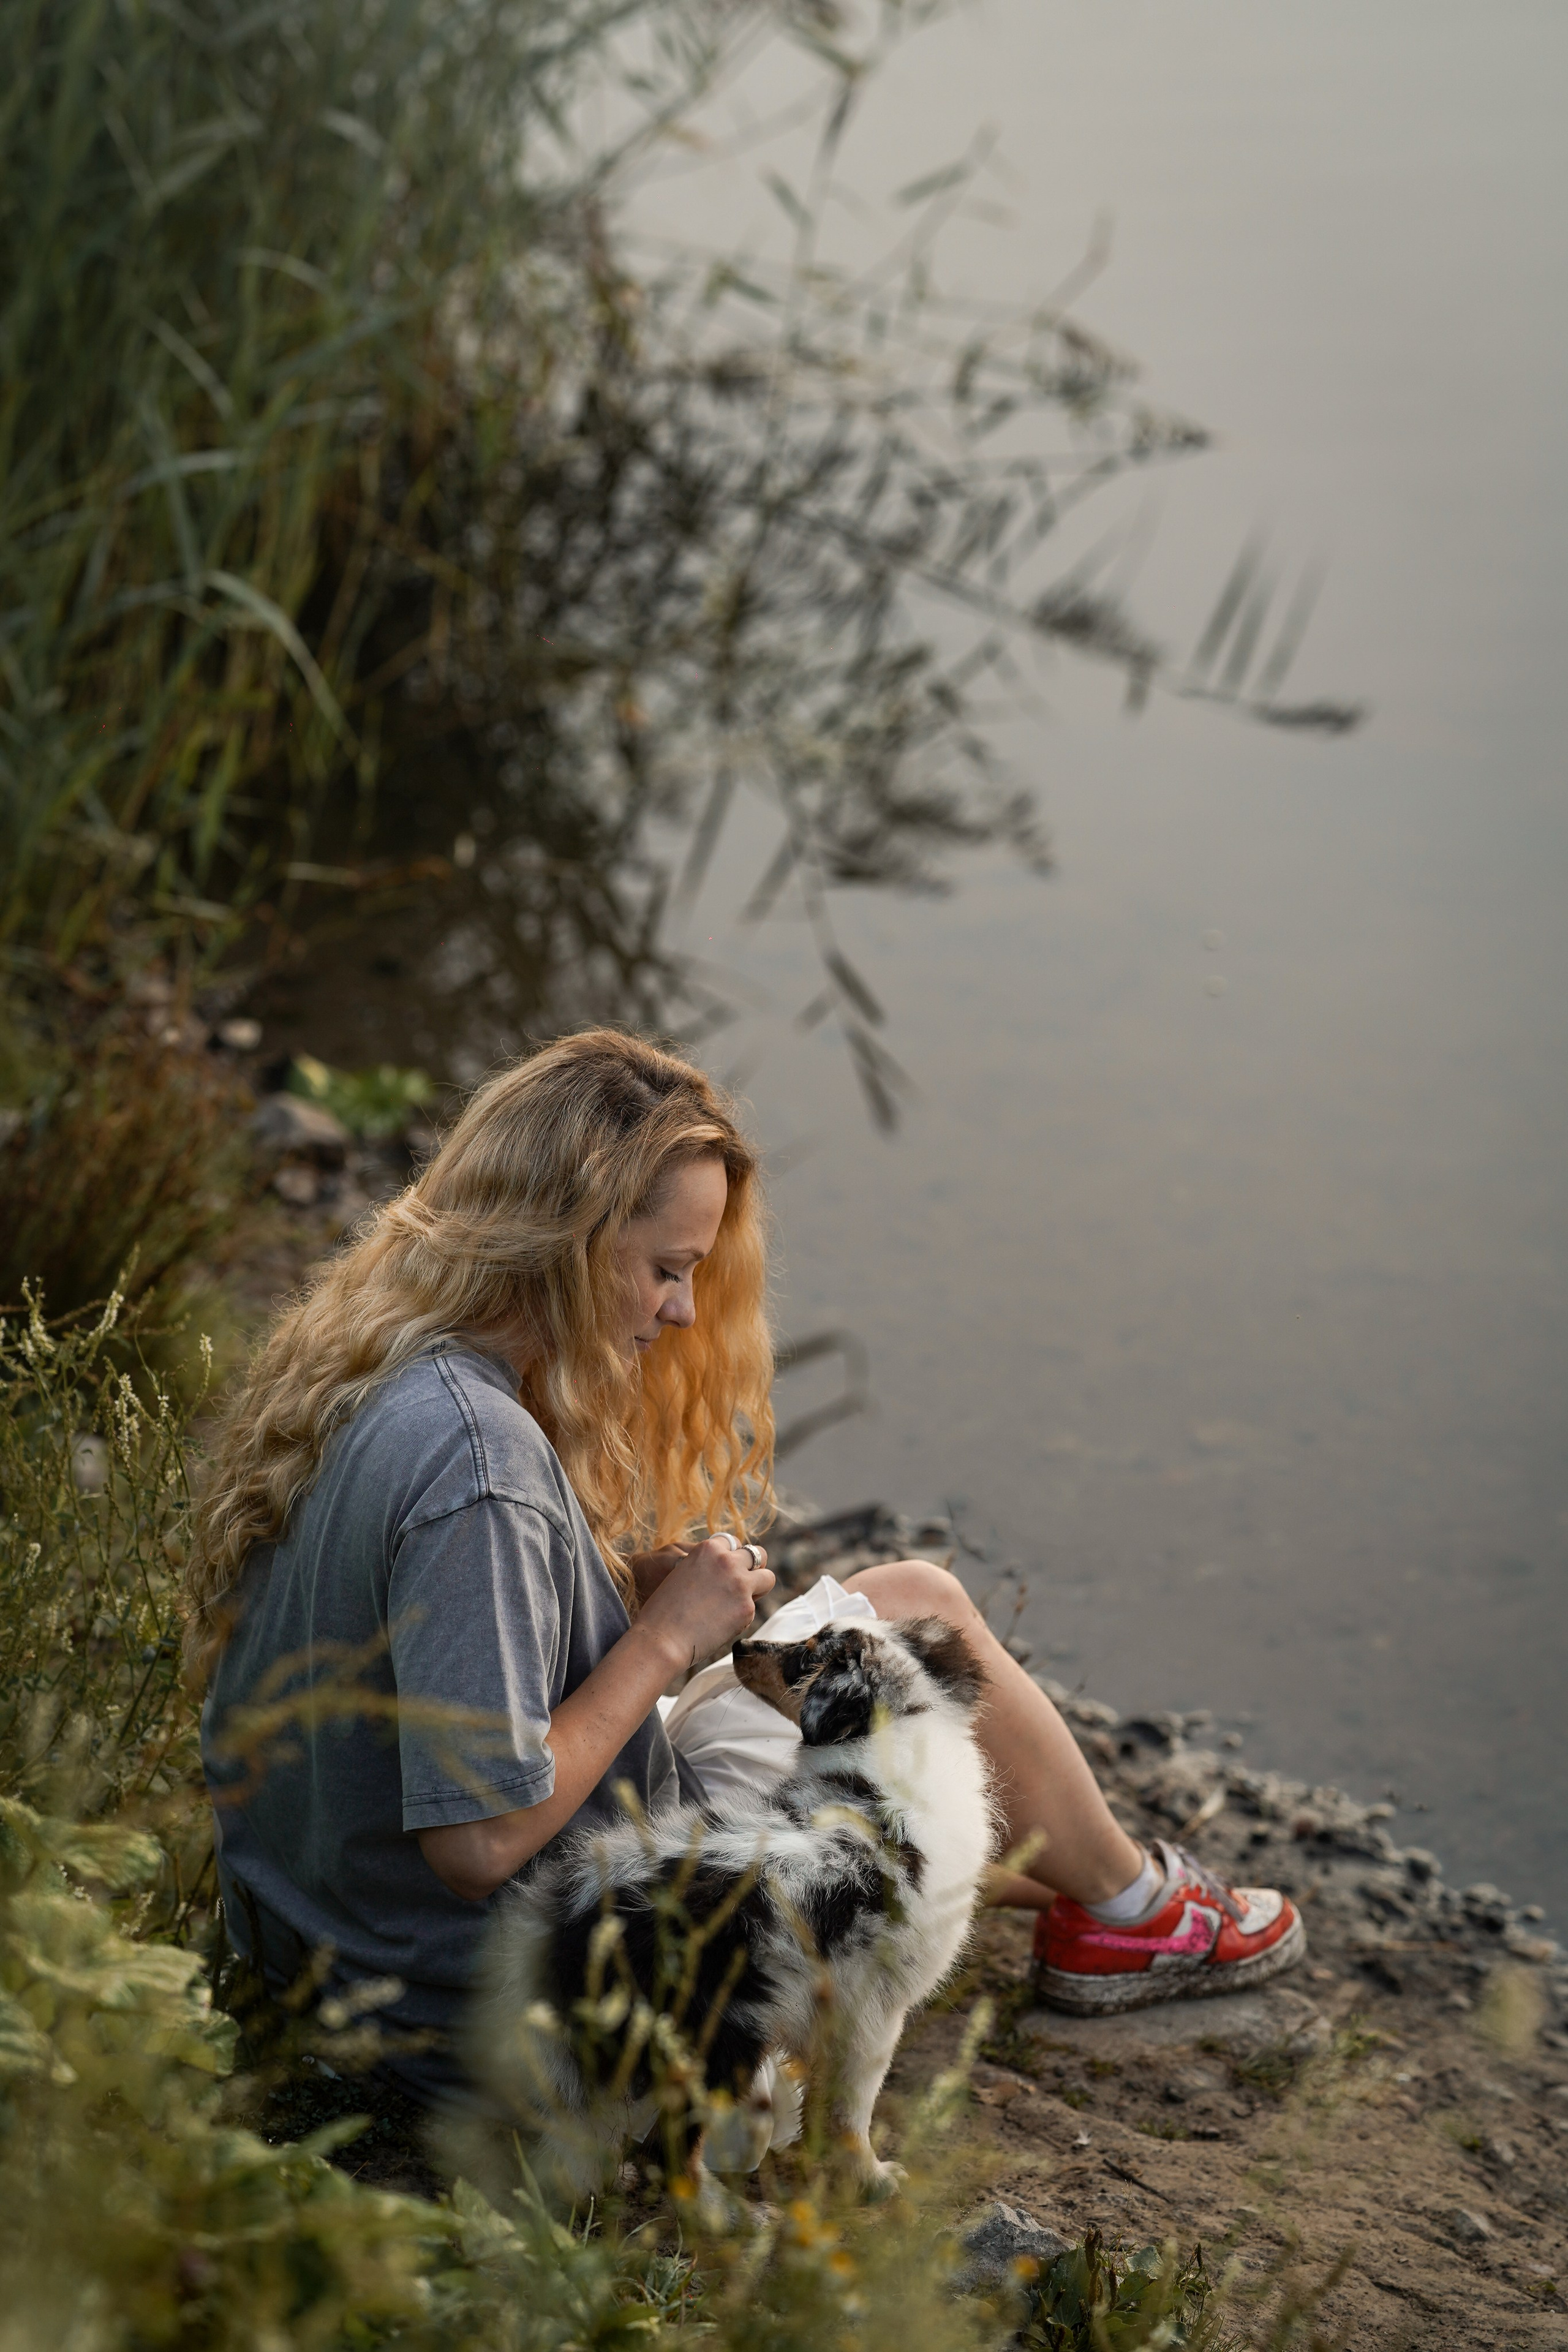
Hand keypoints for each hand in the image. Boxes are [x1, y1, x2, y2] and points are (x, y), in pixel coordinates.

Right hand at [638, 1534, 771, 1671]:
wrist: (662, 1639)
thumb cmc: (665, 1610)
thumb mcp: (683, 1573)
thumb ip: (707, 1567)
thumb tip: (729, 1571)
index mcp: (708, 1548)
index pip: (735, 1543)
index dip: (733, 1557)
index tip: (728, 1570)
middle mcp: (727, 1561)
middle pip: (758, 1554)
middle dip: (753, 1568)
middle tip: (741, 1584)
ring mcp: (740, 1584)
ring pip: (768, 1578)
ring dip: (758, 1587)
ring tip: (739, 1602)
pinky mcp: (747, 1608)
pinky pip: (753, 1608)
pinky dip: (742, 1616)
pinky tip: (722, 1625)